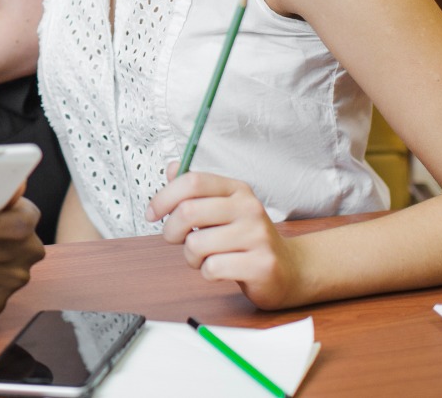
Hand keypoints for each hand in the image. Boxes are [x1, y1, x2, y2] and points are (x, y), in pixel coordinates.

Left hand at [146, 162, 304, 309]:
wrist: (290, 270)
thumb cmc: (246, 239)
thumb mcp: (223, 208)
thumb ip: (196, 191)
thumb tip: (173, 168)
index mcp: (237, 190)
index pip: (193, 181)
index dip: (164, 197)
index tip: (152, 213)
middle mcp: (249, 208)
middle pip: (188, 211)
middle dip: (171, 230)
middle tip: (175, 239)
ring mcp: (257, 236)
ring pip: (196, 244)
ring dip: (190, 256)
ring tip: (205, 257)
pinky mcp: (261, 265)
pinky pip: (212, 268)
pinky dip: (207, 273)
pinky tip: (221, 270)